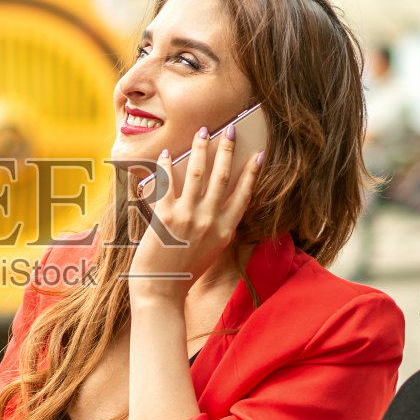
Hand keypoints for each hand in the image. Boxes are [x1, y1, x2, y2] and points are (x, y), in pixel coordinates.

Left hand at [131, 124, 262, 301]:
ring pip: (199, 174)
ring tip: (203, 131)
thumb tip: (214, 194)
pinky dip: (168, 165)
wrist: (161, 290)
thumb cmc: (185, 270)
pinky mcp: (166, 218)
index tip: (258, 154)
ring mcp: (188, 218)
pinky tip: (169, 153)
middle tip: (231, 128)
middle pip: (223, 177)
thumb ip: (216, 224)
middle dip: (228, 149)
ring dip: (201, 148)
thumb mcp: (211, 249)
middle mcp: (210, 222)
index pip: (244, 195)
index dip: (252, 173)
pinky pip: (168, 183)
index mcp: (225, 231)